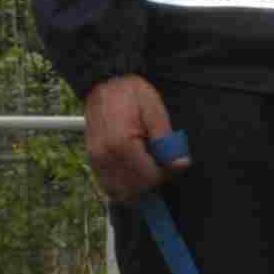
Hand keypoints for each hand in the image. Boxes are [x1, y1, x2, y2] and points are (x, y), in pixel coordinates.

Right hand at [80, 75, 179, 202]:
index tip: (172, 163)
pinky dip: (123, 186)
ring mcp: (97, 160)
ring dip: (138, 187)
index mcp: (122, 144)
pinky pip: (108, 185)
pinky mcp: (93, 160)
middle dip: (153, 181)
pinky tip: (134, 174)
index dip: (166, 174)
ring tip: (148, 169)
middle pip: (135, 189)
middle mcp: (106, 156)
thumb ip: (166, 139)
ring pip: (120, 192)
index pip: (149, 177)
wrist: (104, 82)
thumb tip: (180, 163)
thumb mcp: (154, 109)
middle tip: (162, 165)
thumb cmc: (129, 93)